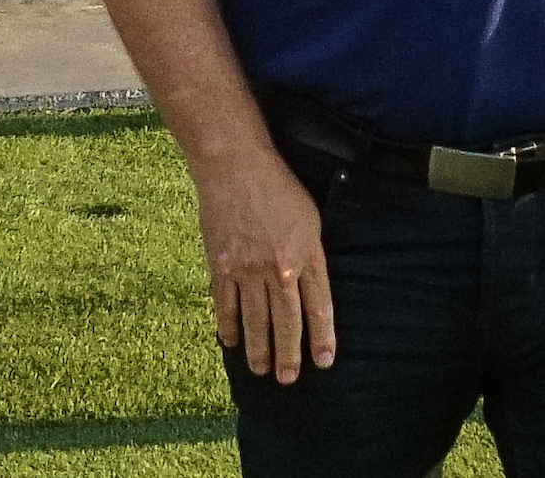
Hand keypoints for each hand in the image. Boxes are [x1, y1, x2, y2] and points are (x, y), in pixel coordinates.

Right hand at [198, 148, 336, 383]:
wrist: (234, 165)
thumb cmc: (277, 186)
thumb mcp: (309, 217)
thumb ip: (311, 253)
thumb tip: (310, 286)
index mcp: (306, 254)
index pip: (319, 307)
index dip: (322, 337)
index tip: (324, 361)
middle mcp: (278, 267)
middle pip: (286, 321)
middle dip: (288, 354)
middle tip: (288, 379)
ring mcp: (247, 268)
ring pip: (254, 319)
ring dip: (258, 348)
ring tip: (261, 370)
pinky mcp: (220, 264)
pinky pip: (224, 303)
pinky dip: (227, 325)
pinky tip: (231, 341)